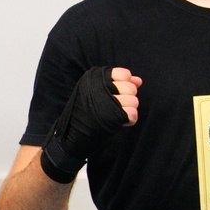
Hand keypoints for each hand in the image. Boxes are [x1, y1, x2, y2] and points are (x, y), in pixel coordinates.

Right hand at [40, 65, 141, 182]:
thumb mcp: (97, 93)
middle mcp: (99, 88)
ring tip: (117, 114)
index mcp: (94, 78)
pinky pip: (133, 114)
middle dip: (129, 98)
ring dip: (129, 110)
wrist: (71, 134)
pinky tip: (121, 122)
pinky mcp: (110, 117)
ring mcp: (105, 103)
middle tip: (118, 106)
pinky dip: (130, 119)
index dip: (125, 84)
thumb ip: (119, 84)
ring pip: (134, 101)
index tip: (117, 94)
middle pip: (131, 88)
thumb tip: (138, 80)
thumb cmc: (85, 112)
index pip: (124, 74)